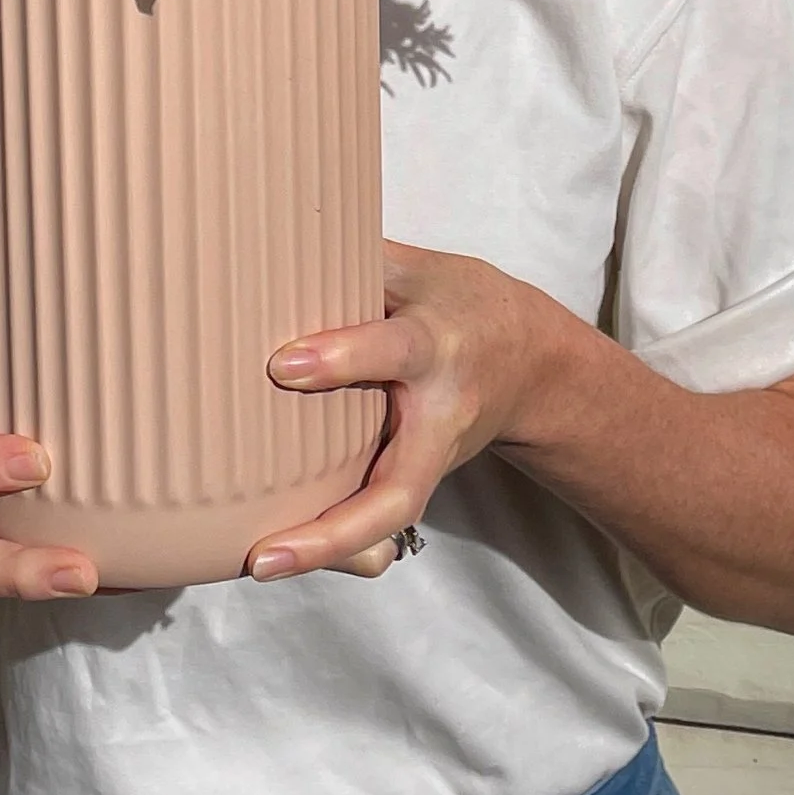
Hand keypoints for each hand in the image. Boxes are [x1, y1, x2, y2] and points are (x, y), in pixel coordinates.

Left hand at [248, 240, 565, 580]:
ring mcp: (431, 459)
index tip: (283, 364)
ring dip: (328, 547)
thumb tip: (266, 230)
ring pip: (390, 516)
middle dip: (339, 521)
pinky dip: (334, 542)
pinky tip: (277, 555)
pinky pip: (379, 521)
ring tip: (263, 564)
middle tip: (268, 543)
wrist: (530, 361)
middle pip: (400, 485)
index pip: (393, 351)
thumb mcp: (417, 267)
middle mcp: (438, 414)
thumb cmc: (456, 302)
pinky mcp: (417, 480)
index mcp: (438, 344)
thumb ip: (351, 254)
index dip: (344, 357)